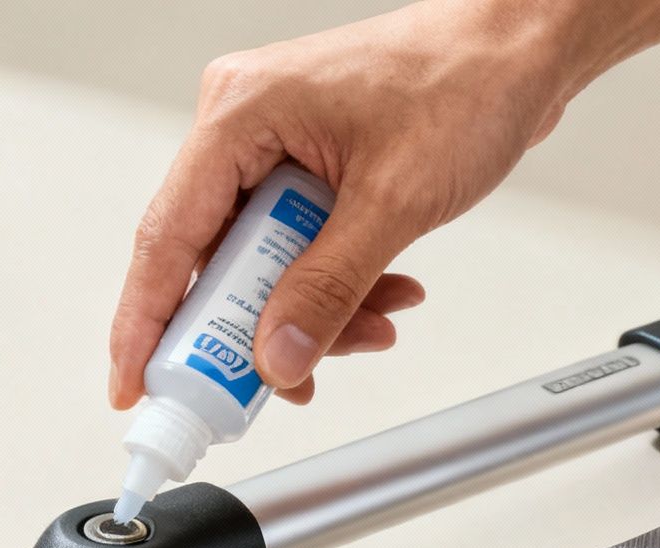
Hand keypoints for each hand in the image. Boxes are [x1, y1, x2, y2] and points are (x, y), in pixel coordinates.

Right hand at [107, 0, 659, 408]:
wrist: (523, 49)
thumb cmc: (465, 81)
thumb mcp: (393, 202)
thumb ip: (326, 290)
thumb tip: (276, 356)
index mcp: (239, 114)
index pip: (168, 237)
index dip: (145, 323)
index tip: (136, 386)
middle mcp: (244, 127)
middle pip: (214, 260)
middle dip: (255, 327)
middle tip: (277, 379)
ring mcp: (275, 147)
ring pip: (262, 264)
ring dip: (310, 311)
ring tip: (371, 328)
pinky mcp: (308, 167)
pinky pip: (297, 248)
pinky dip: (334, 284)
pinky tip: (385, 295)